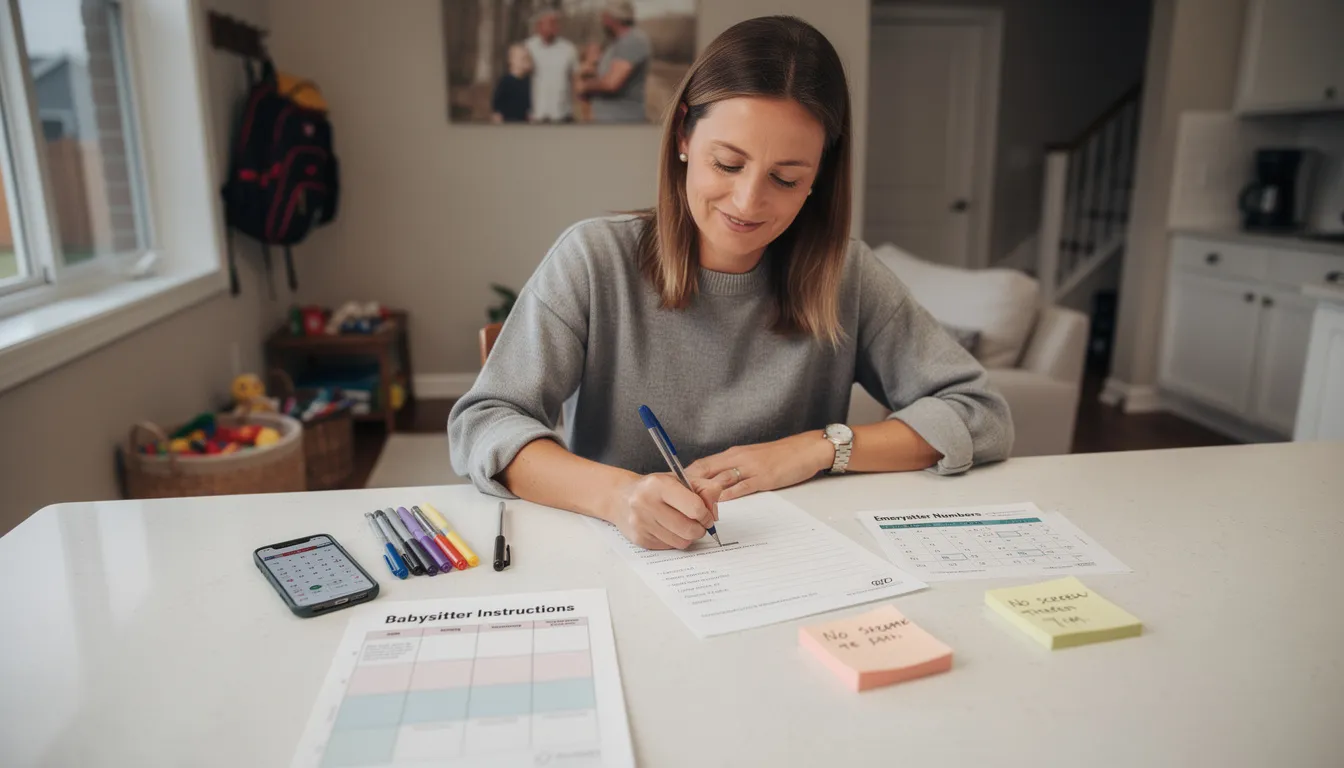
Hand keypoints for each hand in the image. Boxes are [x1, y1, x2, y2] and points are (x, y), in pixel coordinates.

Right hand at [602, 474, 721, 549]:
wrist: (621, 498)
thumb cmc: (655, 488)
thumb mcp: (679, 480)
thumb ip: (704, 489)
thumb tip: (713, 512)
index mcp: (659, 485)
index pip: (695, 507)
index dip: (706, 514)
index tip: (706, 514)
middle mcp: (646, 503)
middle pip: (690, 529)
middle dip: (700, 528)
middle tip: (699, 523)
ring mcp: (641, 523)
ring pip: (682, 542)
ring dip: (688, 536)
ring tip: (683, 524)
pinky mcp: (639, 539)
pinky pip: (670, 547)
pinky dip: (675, 540)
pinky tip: (668, 528)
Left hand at [686, 432, 832, 502]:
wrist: (807, 449)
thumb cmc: (780, 456)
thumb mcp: (752, 459)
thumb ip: (734, 470)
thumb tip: (715, 485)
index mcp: (733, 454)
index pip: (703, 464)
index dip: (686, 476)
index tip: (673, 488)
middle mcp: (738, 458)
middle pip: (706, 470)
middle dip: (690, 485)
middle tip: (676, 500)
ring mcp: (751, 467)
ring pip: (721, 479)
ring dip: (706, 493)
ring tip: (693, 508)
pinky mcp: (765, 477)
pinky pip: (743, 486)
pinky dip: (729, 495)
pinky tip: (719, 503)